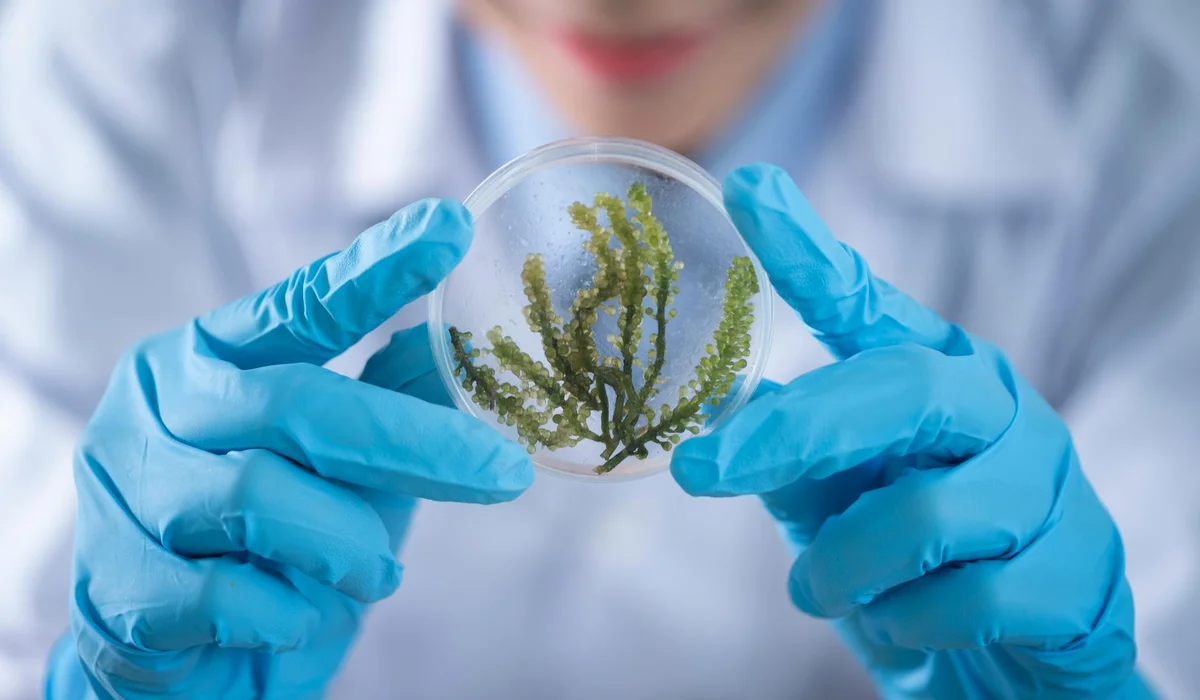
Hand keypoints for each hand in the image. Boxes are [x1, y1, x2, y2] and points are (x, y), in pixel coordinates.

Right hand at [54, 201, 533, 698]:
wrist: (186, 659)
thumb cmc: (269, 542)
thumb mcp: (338, 465)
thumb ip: (386, 401)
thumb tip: (456, 343)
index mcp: (209, 357)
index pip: (300, 305)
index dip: (376, 269)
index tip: (452, 227)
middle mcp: (157, 405)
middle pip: (297, 403)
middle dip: (415, 442)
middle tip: (505, 471)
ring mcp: (126, 490)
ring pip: (263, 498)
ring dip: (350, 545)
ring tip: (378, 572)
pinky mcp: (119, 584)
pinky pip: (233, 593)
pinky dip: (292, 611)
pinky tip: (298, 614)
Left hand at [672, 165, 1153, 698]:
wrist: (1014, 669)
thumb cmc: (914, 570)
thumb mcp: (840, 504)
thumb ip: (798, 457)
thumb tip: (727, 408)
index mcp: (935, 377)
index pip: (867, 304)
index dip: (806, 250)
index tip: (747, 188)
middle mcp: (997, 411)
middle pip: (898, 388)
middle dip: (792, 433)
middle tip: (700, 473)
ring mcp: (1048, 489)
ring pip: (924, 516)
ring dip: (845, 567)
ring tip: (819, 589)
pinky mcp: (1077, 577)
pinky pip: (966, 600)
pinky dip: (906, 623)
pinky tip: (905, 626)